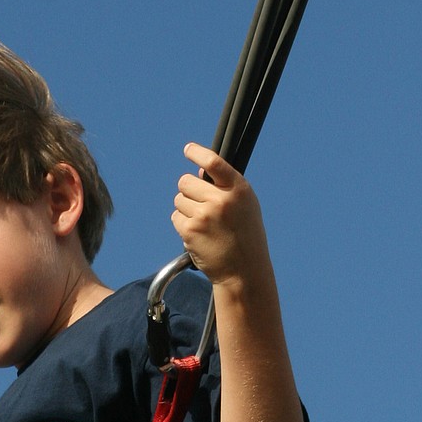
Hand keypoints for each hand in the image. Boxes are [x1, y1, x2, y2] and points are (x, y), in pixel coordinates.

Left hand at [171, 143, 270, 288]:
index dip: (197, 153)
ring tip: (203, 223)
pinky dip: (183, 224)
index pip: (213, 162)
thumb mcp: (245, 206)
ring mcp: (204, 216)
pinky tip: (198, 234)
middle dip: (188, 189)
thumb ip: (225, 187)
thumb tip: (199, 171)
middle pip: (186, 181)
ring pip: (179, 199)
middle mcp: (220, 200)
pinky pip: (176, 217)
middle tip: (198, 202)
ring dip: (186, 208)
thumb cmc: (245, 237)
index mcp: (238, 190)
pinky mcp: (190, 231)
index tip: (188, 150)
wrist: (243, 272)